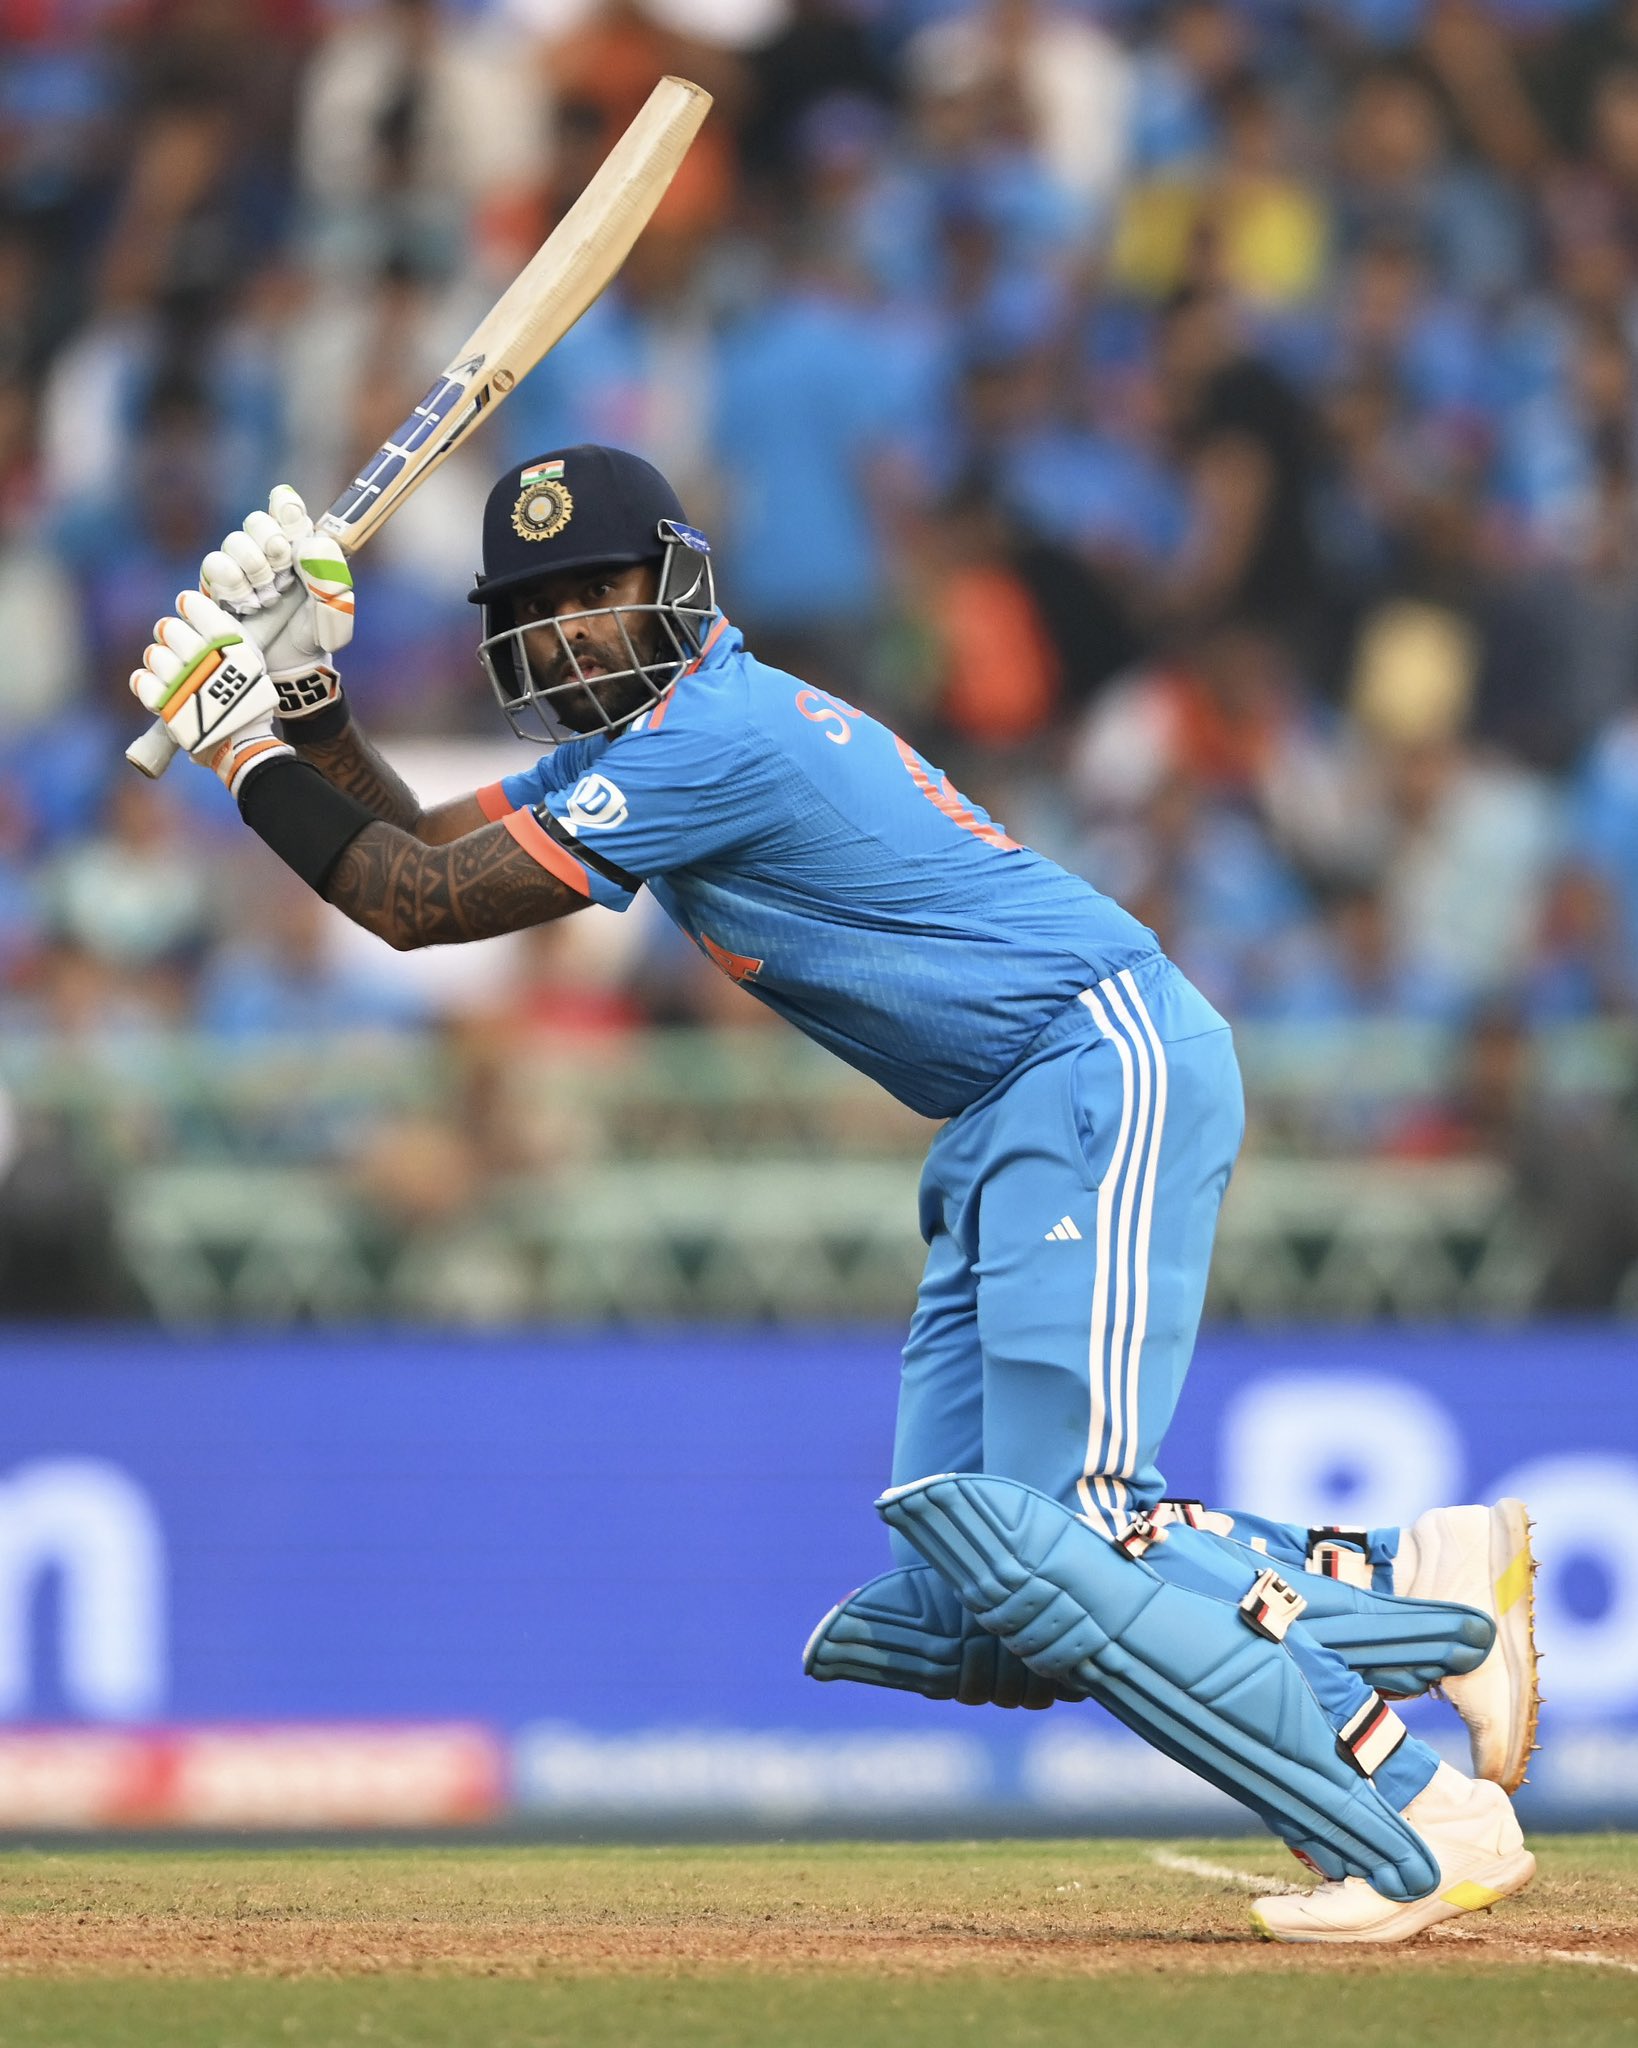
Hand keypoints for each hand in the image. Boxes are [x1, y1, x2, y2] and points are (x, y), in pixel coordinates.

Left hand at [130, 590, 292, 796]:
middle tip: (177, 641)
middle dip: (170, 632)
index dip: (188, 604)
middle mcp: (204, 659)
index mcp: (230, 644)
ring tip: (171, 669)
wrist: (243, 744)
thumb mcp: (250, 660)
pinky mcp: (166, 705)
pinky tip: (152, 682)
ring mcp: (182, 683)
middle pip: (170, 629)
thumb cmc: (249, 700)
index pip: (197, 606)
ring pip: (153, 654)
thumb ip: (228, 635)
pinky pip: (141, 682)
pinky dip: (143, 681)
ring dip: (159, 659)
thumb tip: (199, 609)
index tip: (186, 606)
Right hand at [198, 485, 354, 720]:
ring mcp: (241, 567)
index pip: (287, 507)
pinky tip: (248, 605)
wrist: (290, 669)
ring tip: (269, 596)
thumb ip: (332, 579)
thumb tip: (309, 545)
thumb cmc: (315, 635)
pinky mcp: (219, 586)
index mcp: (300, 546)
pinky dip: (233, 584)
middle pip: (256, 520)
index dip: (286, 507)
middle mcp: (268, 551)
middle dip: (271, 543)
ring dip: (253, 568)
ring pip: (233, 541)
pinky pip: (214, 566)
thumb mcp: (337, 612)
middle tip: (285, 570)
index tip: (294, 521)